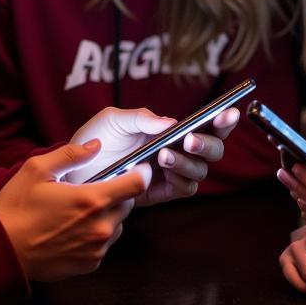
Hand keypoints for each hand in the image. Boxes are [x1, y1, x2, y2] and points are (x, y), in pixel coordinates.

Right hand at [0, 139, 147, 281]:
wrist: (2, 251)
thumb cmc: (16, 208)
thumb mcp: (37, 169)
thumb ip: (71, 154)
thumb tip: (95, 145)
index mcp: (91, 200)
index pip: (136, 185)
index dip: (140, 173)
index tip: (136, 169)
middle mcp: (100, 227)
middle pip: (128, 205)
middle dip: (117, 195)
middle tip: (92, 191)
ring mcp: (96, 249)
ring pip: (117, 225)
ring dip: (107, 216)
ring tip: (79, 212)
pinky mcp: (90, 264)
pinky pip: (104, 244)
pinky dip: (95, 235)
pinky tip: (73, 230)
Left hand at [67, 106, 234, 205]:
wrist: (76, 169)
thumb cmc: (97, 139)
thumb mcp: (115, 120)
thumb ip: (142, 118)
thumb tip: (171, 123)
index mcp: (173, 130)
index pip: (207, 125)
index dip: (223, 121)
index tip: (229, 112)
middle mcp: (178, 151)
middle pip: (213, 151)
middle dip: (207, 144)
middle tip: (189, 139)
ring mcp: (171, 173)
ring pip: (199, 172)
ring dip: (187, 162)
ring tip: (164, 155)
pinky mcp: (160, 192)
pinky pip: (182, 189)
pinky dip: (178, 180)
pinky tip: (162, 170)